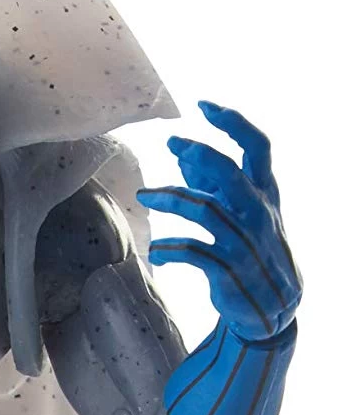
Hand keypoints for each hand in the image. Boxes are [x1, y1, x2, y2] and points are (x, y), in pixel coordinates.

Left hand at [137, 101, 300, 341]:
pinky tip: (156, 250)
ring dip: (171, 198)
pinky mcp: (228, 270)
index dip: (232, 123)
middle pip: (230, 172)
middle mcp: (258, 213)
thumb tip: (185, 154)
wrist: (270, 309)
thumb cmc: (252, 253)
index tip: (203, 105)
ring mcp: (244, 241)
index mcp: (265, 194)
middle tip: (170, 142)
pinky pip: (194, 252)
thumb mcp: (240, 215)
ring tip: (144, 197)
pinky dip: (171, 248)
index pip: (257, 147)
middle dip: (199, 153)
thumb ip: (214, 186)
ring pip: (204, 210)